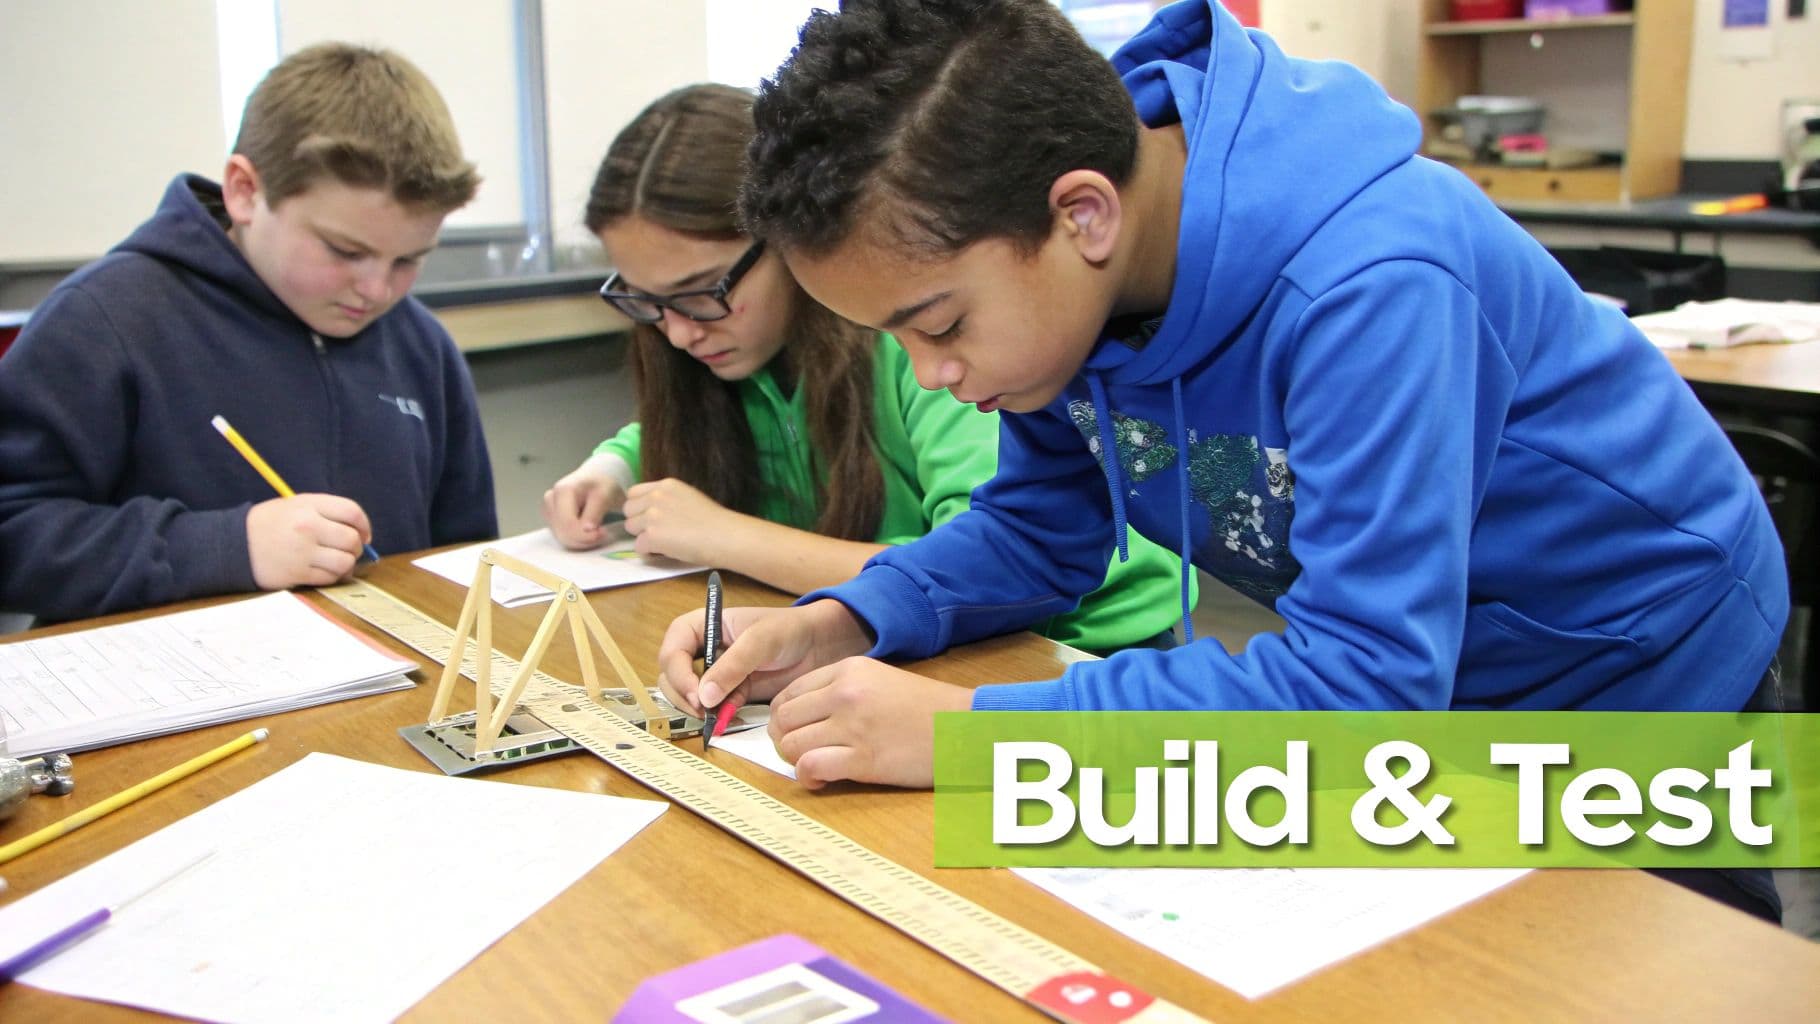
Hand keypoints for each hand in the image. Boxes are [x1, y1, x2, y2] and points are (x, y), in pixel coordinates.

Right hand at [246, 494, 372, 588]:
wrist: (234, 544)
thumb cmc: (269, 523)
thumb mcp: (295, 506)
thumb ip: (326, 513)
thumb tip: (360, 533)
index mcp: (309, 505)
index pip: (352, 511)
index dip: (364, 525)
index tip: (364, 534)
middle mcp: (308, 527)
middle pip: (352, 540)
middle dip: (357, 547)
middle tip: (348, 550)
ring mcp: (303, 552)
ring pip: (345, 562)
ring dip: (346, 564)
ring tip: (336, 562)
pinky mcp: (297, 573)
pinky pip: (329, 578)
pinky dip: (332, 576)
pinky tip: (323, 571)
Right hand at [541, 464, 625, 549]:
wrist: (596, 478)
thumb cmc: (601, 484)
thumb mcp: (604, 495)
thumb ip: (595, 512)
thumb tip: (587, 529)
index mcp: (562, 491)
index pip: (567, 524)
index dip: (585, 535)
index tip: (602, 533)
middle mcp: (550, 500)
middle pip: (562, 532)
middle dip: (584, 539)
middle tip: (602, 534)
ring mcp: (548, 509)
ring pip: (561, 537)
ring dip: (581, 541)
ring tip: (597, 531)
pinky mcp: (551, 518)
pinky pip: (562, 536)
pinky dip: (577, 539)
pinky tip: (588, 532)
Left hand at [621, 478, 739, 564]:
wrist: (725, 535)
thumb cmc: (715, 520)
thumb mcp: (688, 497)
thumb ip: (667, 499)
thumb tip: (652, 511)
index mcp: (666, 484)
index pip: (633, 492)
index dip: (639, 506)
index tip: (649, 516)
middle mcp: (656, 496)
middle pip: (628, 510)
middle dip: (638, 521)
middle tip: (657, 531)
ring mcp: (652, 516)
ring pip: (631, 528)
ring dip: (643, 536)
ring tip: (665, 541)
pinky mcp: (652, 536)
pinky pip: (639, 546)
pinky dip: (650, 551)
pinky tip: (667, 550)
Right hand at [655, 599, 871, 718]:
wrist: (818, 646)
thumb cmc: (789, 630)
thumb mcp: (760, 641)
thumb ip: (731, 667)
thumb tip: (703, 697)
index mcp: (702, 625)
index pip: (673, 649)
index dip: (678, 672)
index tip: (695, 693)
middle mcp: (702, 649)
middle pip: (672, 676)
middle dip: (682, 695)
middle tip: (702, 711)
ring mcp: (714, 673)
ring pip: (687, 695)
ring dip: (695, 709)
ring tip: (714, 718)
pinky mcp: (729, 693)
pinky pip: (711, 708)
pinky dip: (714, 717)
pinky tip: (726, 721)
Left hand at [770, 658, 974, 789]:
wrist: (965, 729)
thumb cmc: (927, 710)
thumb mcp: (881, 681)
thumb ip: (842, 691)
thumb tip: (805, 717)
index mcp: (849, 670)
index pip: (789, 693)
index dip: (783, 718)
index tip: (795, 732)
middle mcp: (845, 693)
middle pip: (784, 719)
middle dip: (784, 740)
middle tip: (802, 753)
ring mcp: (853, 725)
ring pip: (791, 744)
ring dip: (795, 760)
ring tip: (815, 766)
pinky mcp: (863, 758)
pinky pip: (810, 766)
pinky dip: (809, 777)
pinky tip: (822, 779)